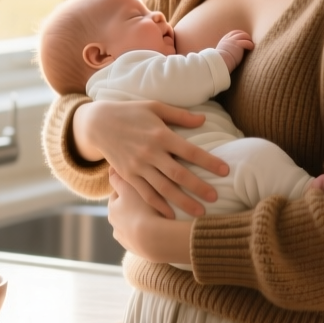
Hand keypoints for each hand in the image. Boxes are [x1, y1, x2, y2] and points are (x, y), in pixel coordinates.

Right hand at [74, 100, 223, 217]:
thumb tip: (203, 119)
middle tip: (216, 198)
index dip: (208, 161)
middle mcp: (150, 152)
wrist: (98, 123)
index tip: (225, 170)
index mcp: (160, 134)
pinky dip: (158, 206)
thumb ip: (179, 115)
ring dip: (182, 202)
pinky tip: (171, 215)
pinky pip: (145, 193)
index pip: (190, 151)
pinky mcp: (128, 175)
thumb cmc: (130, 112)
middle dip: (198, 187)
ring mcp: (138, 166)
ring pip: (164, 188)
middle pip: (179, 173)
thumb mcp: (155, 107)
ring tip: (200, 213)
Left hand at [107, 171, 193, 264]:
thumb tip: (111, 167)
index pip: (119, 194)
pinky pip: (143, 239)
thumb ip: (120, 176)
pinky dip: (148, 234)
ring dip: (143, 222)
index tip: (144, 185)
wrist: (154, 239)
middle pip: (125, 211)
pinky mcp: (137, 250)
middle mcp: (115, 224)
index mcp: (113, 208)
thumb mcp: (130, 187)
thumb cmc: (143, 209)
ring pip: (134, 226)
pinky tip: (159, 230)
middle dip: (136, 206)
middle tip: (154, 201)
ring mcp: (125, 239)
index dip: (132, 188)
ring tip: (159, 217)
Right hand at [215, 30, 253, 70]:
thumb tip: (225, 56)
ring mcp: (233, 41)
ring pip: (244, 35)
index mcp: (224, 41)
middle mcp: (228, 39)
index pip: (232, 33)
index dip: (238, 35)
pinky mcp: (238, 45)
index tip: (242, 39)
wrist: (219, 62)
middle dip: (244, 35)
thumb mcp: (220, 54)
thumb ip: (224, 52)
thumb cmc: (220, 61)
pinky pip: (247, 42)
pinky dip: (250, 44)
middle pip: (238, 32)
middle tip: (248, 40)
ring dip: (248, 39)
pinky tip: (251, 48)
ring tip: (251, 45)